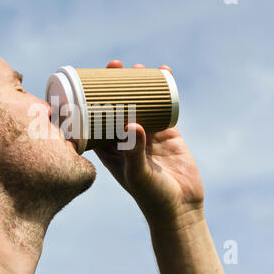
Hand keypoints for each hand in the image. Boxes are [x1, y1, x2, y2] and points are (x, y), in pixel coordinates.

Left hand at [94, 60, 204, 229]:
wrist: (181, 207)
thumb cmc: (152, 197)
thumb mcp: (138, 176)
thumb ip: (133, 153)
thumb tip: (132, 125)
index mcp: (110, 149)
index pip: (95, 118)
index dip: (92, 98)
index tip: (93, 79)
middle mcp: (126, 139)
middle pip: (117, 105)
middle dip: (116, 85)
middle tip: (116, 66)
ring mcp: (147, 134)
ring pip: (140, 103)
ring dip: (138, 84)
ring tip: (139, 67)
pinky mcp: (167, 133)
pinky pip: (163, 107)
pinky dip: (163, 91)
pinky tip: (164, 74)